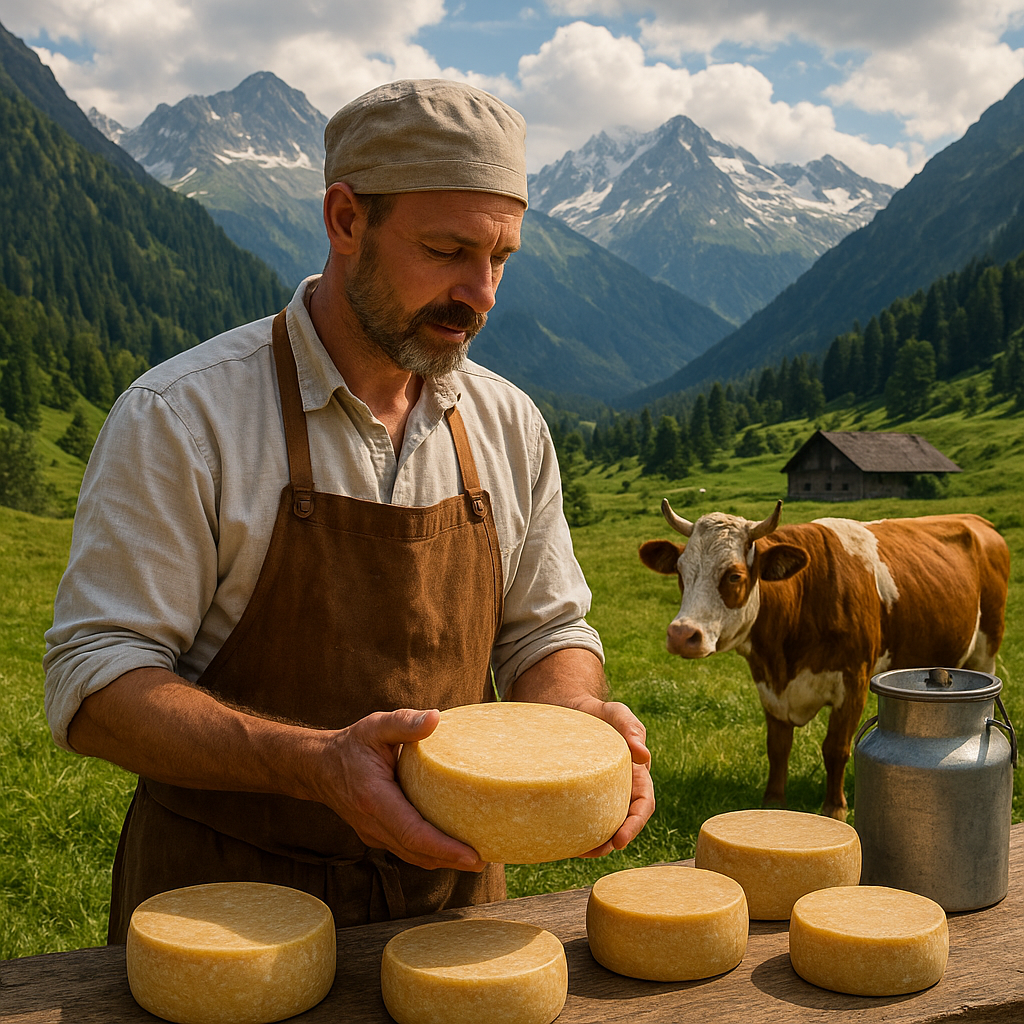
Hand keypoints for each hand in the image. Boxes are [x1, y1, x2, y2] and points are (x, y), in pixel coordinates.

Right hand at [316, 708, 486, 872]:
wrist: (319, 768)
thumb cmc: (351, 745)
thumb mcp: (375, 726)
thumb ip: (404, 722)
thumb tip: (436, 717)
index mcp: (375, 799)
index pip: (414, 833)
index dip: (444, 848)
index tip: (472, 855)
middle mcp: (373, 824)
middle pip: (418, 853)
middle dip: (452, 861)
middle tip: (485, 860)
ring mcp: (374, 834)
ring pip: (413, 856)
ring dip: (443, 861)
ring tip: (476, 859)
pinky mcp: (377, 835)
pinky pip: (407, 850)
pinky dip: (430, 853)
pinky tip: (452, 848)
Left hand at [566, 695, 654, 857]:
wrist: (571, 710)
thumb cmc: (600, 713)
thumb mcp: (616, 713)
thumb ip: (631, 728)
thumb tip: (643, 755)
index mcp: (636, 774)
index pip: (643, 804)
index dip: (635, 824)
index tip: (620, 840)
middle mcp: (621, 788)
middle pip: (623, 821)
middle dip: (613, 840)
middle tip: (596, 851)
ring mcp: (600, 793)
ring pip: (602, 822)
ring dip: (595, 841)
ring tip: (578, 850)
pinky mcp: (579, 793)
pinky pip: (581, 814)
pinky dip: (576, 828)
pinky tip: (562, 837)